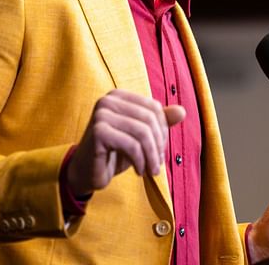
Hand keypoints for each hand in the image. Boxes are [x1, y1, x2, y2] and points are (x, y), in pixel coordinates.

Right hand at [66, 89, 185, 196]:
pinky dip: (140, 161)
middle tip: (157, 163)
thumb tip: (182, 111)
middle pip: (150, 119)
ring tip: (150, 170)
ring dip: (151, 156)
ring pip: (143, 133)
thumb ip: (160, 122)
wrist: (86, 173)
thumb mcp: (141, 136)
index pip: (154, 108)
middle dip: (158, 144)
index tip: (160, 149)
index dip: (163, 130)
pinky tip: (138, 171)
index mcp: (119, 96)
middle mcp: (108, 100)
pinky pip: (132, 145)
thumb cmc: (115, 152)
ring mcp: (101, 114)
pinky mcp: (98, 131)